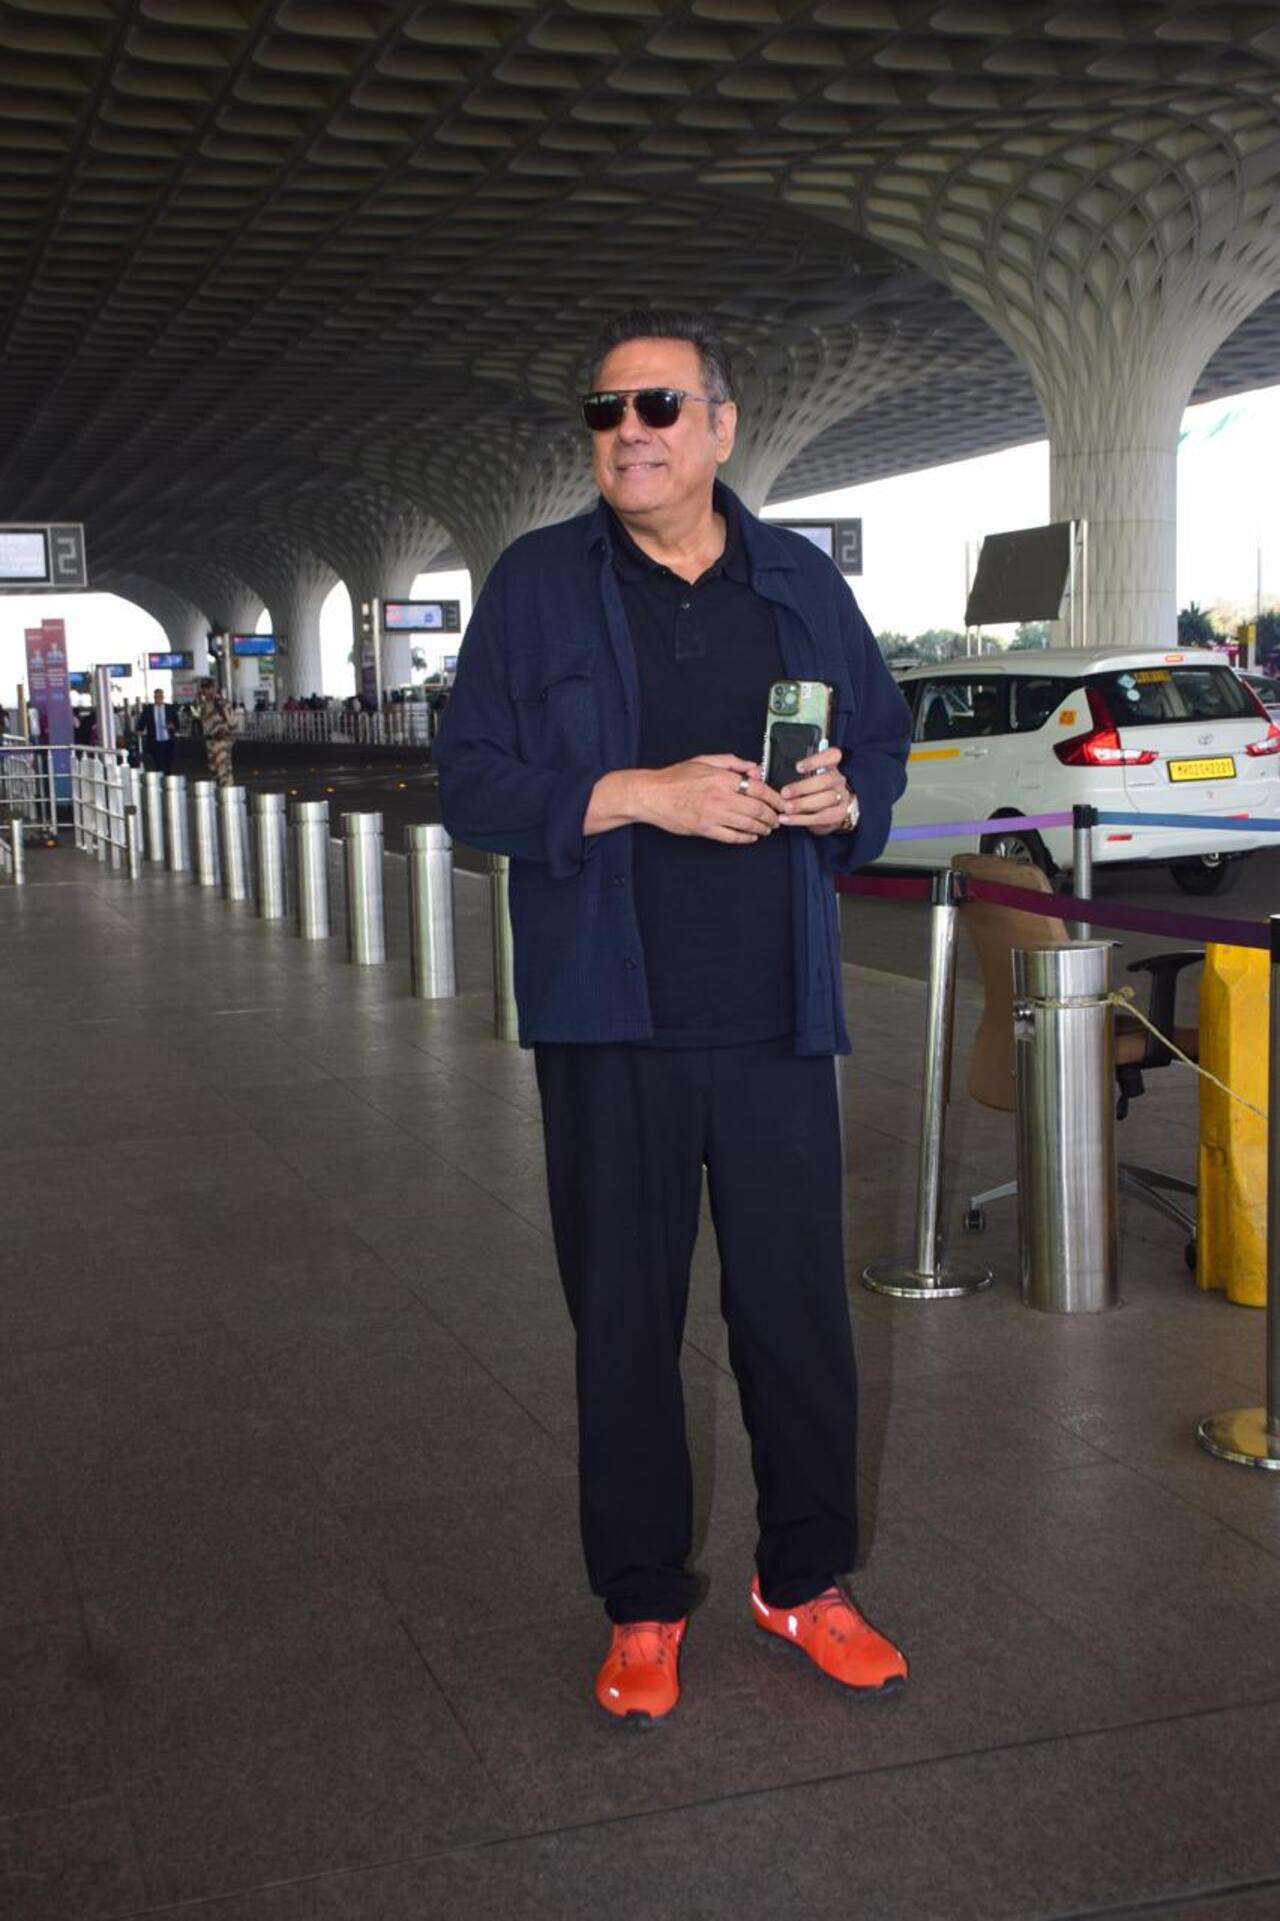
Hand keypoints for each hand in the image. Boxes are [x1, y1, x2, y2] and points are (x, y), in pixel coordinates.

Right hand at [627, 754, 783, 843]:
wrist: (651, 795)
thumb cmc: (675, 778)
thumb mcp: (704, 761)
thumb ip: (732, 762)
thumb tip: (754, 767)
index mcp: (722, 778)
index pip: (758, 789)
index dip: (774, 798)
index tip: (780, 802)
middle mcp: (720, 797)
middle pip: (757, 809)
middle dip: (772, 816)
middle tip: (777, 818)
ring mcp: (713, 815)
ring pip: (748, 825)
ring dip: (762, 828)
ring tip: (767, 828)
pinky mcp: (705, 830)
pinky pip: (732, 837)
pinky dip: (746, 838)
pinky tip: (751, 837)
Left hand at [777, 746, 855, 835]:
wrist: (829, 813)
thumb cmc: (810, 791)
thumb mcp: (800, 779)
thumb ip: (782, 773)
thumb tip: (757, 771)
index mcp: (830, 766)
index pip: (832, 755)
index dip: (816, 760)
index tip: (798, 767)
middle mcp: (838, 779)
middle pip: (826, 780)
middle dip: (803, 787)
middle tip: (784, 793)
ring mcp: (842, 797)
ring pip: (826, 799)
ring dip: (803, 804)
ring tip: (786, 808)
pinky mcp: (839, 814)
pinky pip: (821, 817)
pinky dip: (801, 819)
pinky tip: (787, 819)